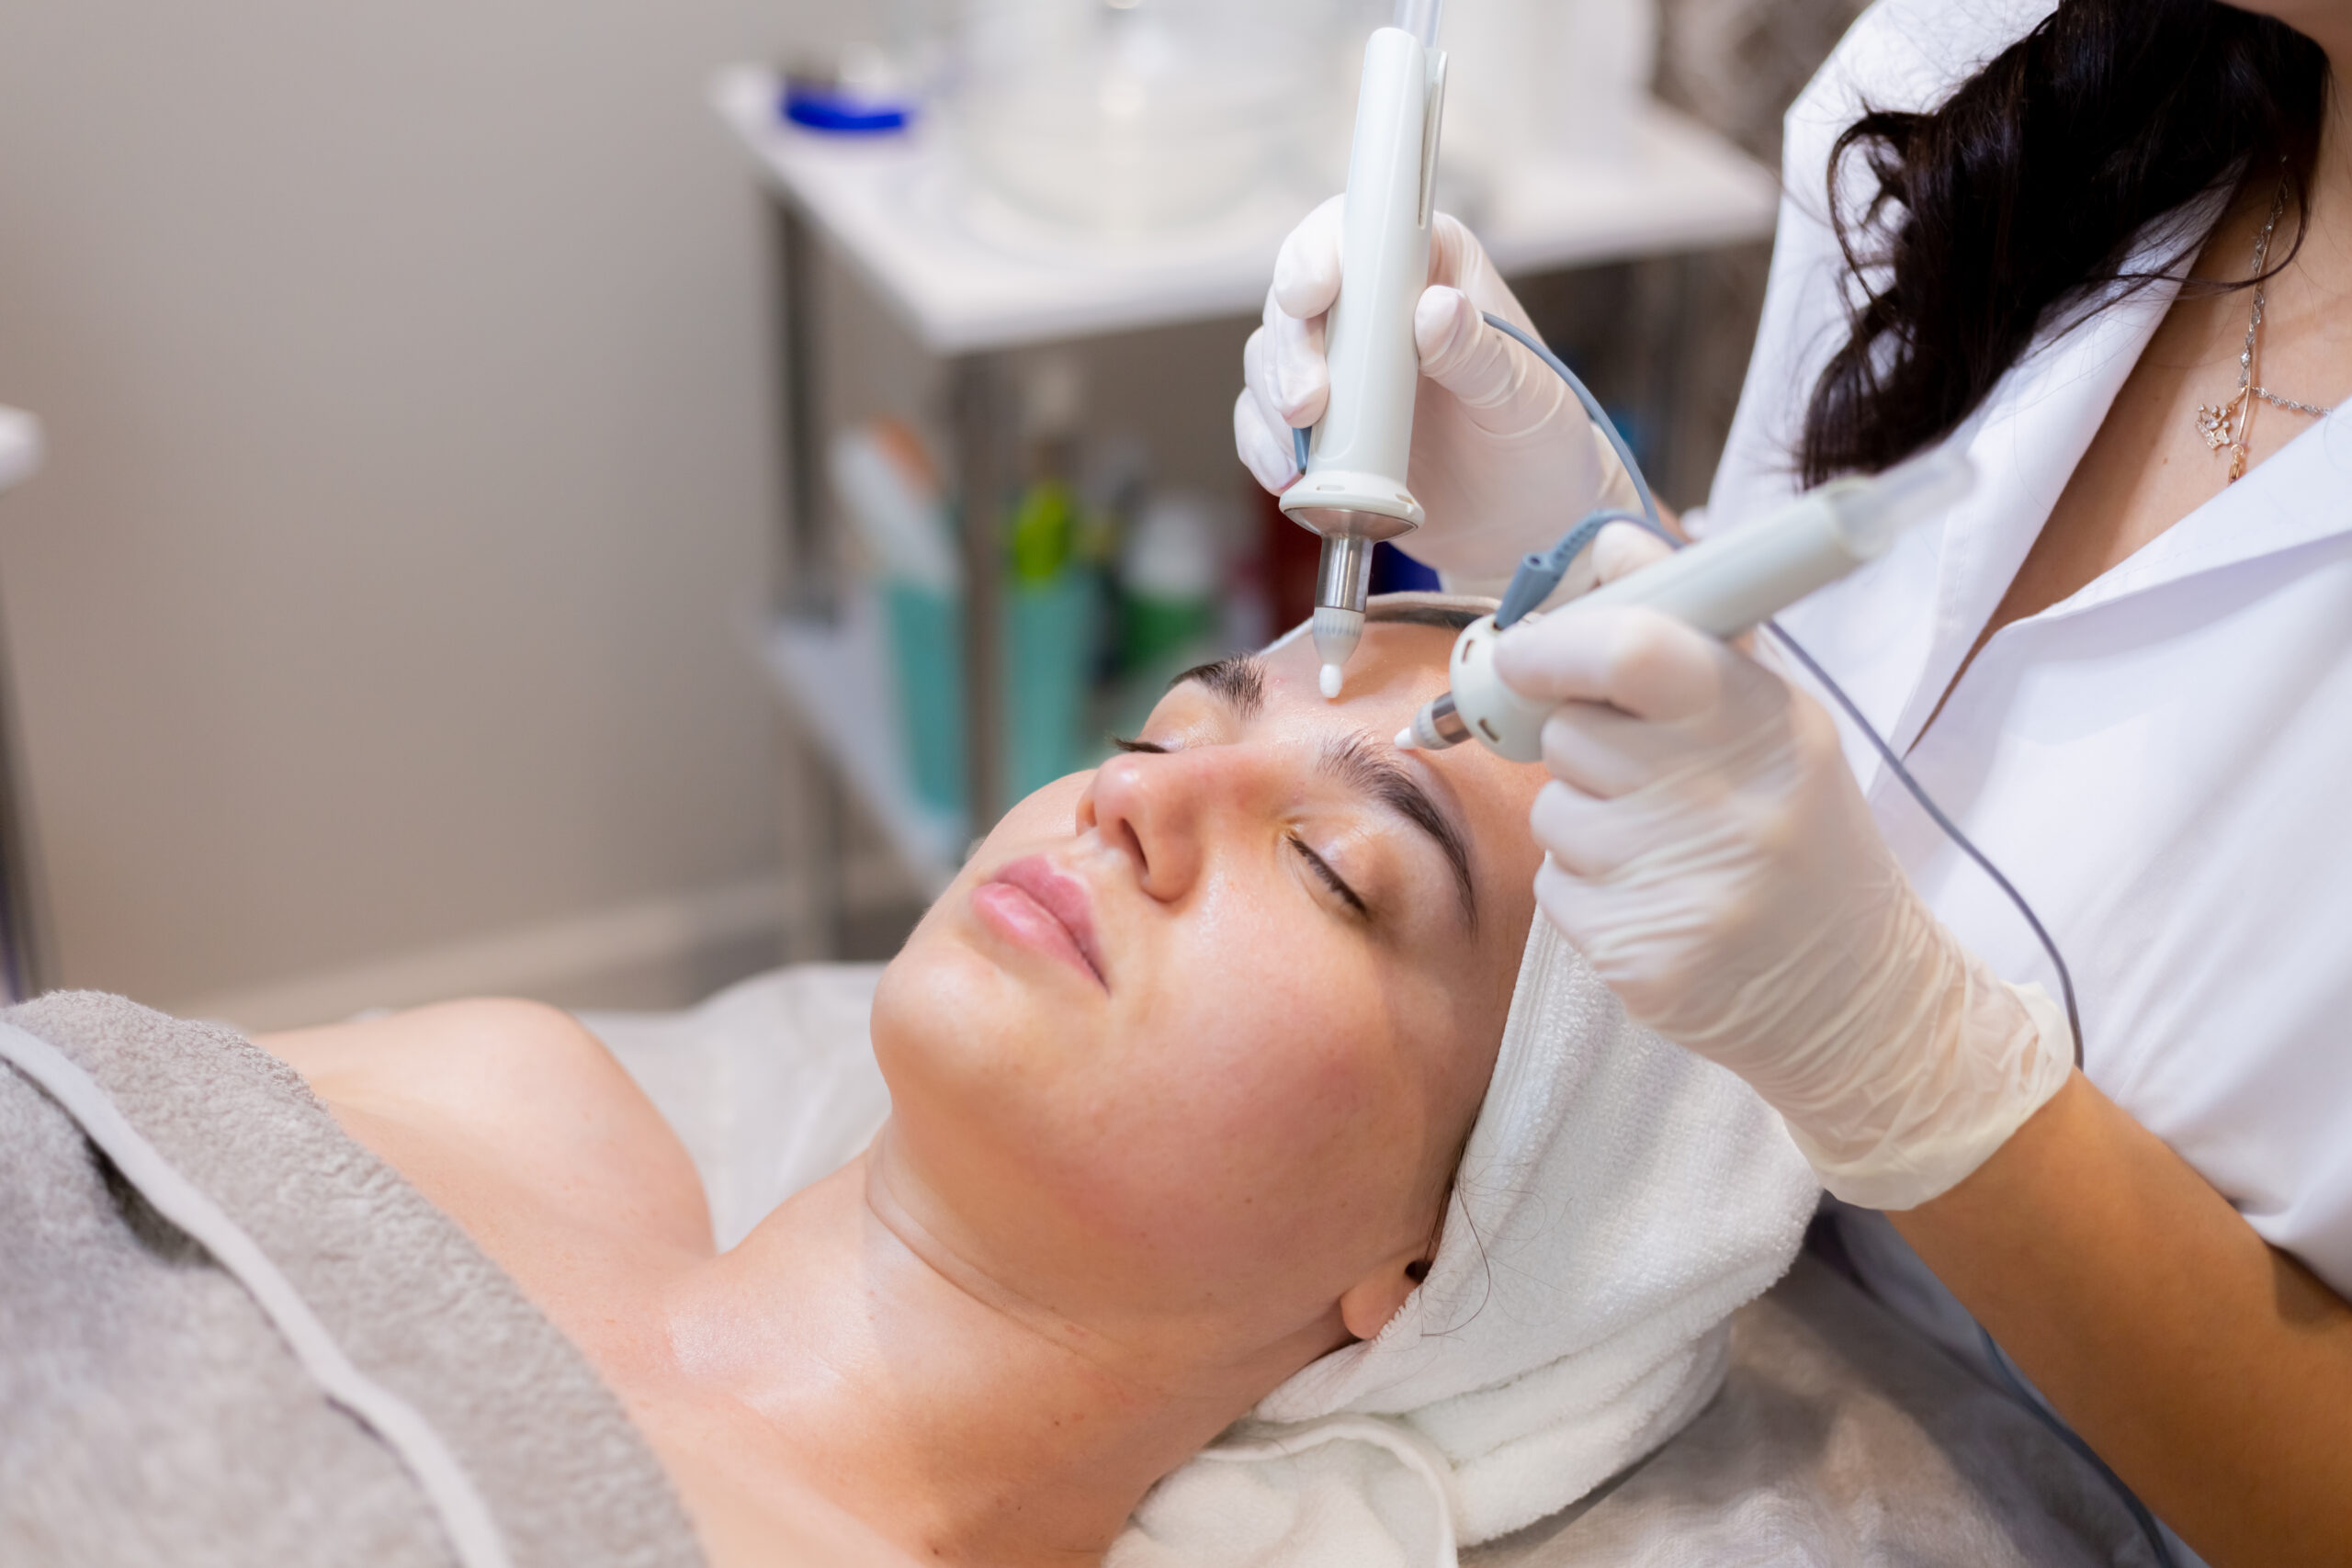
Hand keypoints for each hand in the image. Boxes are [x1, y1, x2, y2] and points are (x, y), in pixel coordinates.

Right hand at [1234, 197, 1616, 585]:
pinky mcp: (1321, 423)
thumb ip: (1480, 354)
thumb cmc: (1539, 441)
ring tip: (1300, 454)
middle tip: (1306, 404)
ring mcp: (1342, 367)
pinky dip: (1265, 446)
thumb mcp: (1527, 397)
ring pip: (1273, 355)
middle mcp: (1376, 308)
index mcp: (1433, 268)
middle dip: (1292, 348)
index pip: (1361, 232)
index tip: (1315, 291)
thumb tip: (1433, 309)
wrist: (1526, 520)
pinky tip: (1288, 477)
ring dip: (1273, 399)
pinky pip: (1267, 420)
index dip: (1324, 251)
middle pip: (1299, 295)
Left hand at [1491, 607, 2072, 1209]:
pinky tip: (1658, 902)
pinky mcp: (1638, 956)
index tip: (1524, 650)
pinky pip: (1554, 888)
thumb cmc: (1799, 834)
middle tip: (1652, 779)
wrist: (1854, 994)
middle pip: (1572, 735)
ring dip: (1588, 824)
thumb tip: (1608, 543)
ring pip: (1554, 813)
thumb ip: (1690, 633)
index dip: (1558, 642)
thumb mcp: (1776, 721)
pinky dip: (1588, 892)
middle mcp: (1729, 802)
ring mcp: (1683, 887)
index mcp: (1767, 724)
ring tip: (1669, 849)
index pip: (1635, 651)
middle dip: (1588, 749)